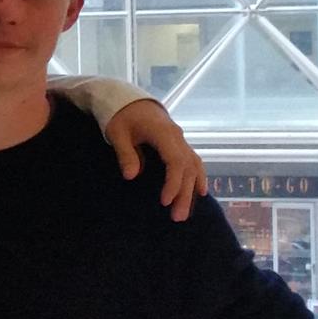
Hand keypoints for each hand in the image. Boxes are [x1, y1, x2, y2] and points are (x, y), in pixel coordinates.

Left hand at [106, 100, 205, 220]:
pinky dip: (198, 177)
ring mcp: (181, 141)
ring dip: (191, 190)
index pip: (176, 161)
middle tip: (177, 217)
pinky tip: (200, 193)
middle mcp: (178, 137)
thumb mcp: (117, 133)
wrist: (130, 101)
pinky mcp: (180, 144)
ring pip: (193, 167)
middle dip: (184, 194)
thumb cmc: (121, 116)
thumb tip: (132, 176)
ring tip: (185, 213)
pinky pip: (194, 162)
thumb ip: (125, 153)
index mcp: (164, 133)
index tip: (165, 201)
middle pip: (187, 168)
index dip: (173, 182)